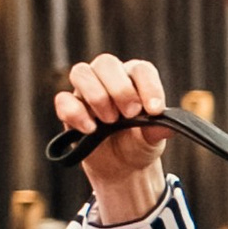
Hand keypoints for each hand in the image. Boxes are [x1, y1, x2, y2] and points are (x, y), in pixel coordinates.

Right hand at [54, 55, 172, 217]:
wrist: (121, 166)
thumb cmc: (138, 142)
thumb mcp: (152, 139)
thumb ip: (157, 131)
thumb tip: (165, 126)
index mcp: (135, 79)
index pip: (140, 69)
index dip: (148, 86)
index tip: (154, 110)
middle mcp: (109, 78)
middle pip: (106, 63)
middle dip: (119, 89)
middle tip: (131, 114)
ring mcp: (86, 90)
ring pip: (80, 72)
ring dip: (97, 96)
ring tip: (110, 122)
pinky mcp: (69, 107)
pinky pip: (62, 100)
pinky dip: (76, 114)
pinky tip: (90, 129)